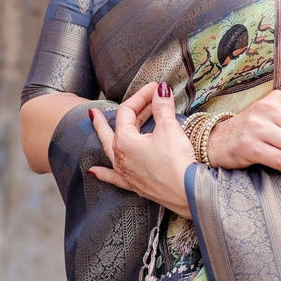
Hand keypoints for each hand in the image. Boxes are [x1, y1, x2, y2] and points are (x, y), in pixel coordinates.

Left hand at [88, 82, 194, 216]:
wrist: (187, 191)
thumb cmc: (176, 161)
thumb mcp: (169, 128)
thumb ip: (162, 107)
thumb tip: (161, 91)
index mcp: (124, 141)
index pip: (128, 111)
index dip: (141, 96)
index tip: (156, 88)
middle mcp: (120, 157)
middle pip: (113, 128)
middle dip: (118, 113)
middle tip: (119, 103)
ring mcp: (125, 172)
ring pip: (109, 149)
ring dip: (103, 134)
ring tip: (95, 122)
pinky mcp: (135, 185)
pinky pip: (113, 177)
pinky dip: (103, 173)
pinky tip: (93, 171)